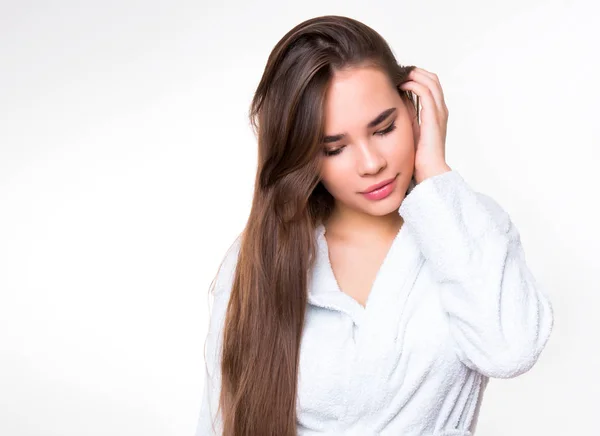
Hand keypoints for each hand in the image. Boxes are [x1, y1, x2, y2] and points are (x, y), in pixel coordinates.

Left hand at [399, 67, 451, 183]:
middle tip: (399, 71)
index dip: (418, 77)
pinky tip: (402, 85)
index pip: (431, 86)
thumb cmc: (419, 155)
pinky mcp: (433, 116)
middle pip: (433, 79)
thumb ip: (408, 116)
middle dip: (416, 72)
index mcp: (437, 113)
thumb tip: (395, 103)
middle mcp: (441, 110)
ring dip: (414, 74)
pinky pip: (425, 92)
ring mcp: (439, 112)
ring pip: (431, 81)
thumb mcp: (411, 130)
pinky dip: (414, 84)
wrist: (429, 170)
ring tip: (399, 74)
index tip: (401, 76)